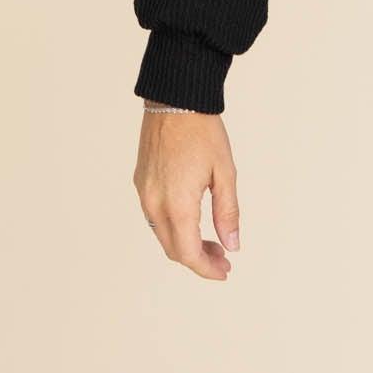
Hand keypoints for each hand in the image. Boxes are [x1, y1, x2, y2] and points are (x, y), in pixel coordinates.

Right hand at [134, 106, 239, 278]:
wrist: (175, 100)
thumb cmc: (203, 132)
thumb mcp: (225, 173)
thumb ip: (227, 213)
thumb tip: (232, 245)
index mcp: (177, 204)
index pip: (188, 253)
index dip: (206, 269)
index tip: (224, 272)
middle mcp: (154, 203)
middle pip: (173, 250)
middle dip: (198, 260)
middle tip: (223, 259)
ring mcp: (144, 193)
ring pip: (162, 235)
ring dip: (185, 245)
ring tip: (212, 242)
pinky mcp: (140, 183)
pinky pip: (154, 218)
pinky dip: (173, 228)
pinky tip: (193, 222)